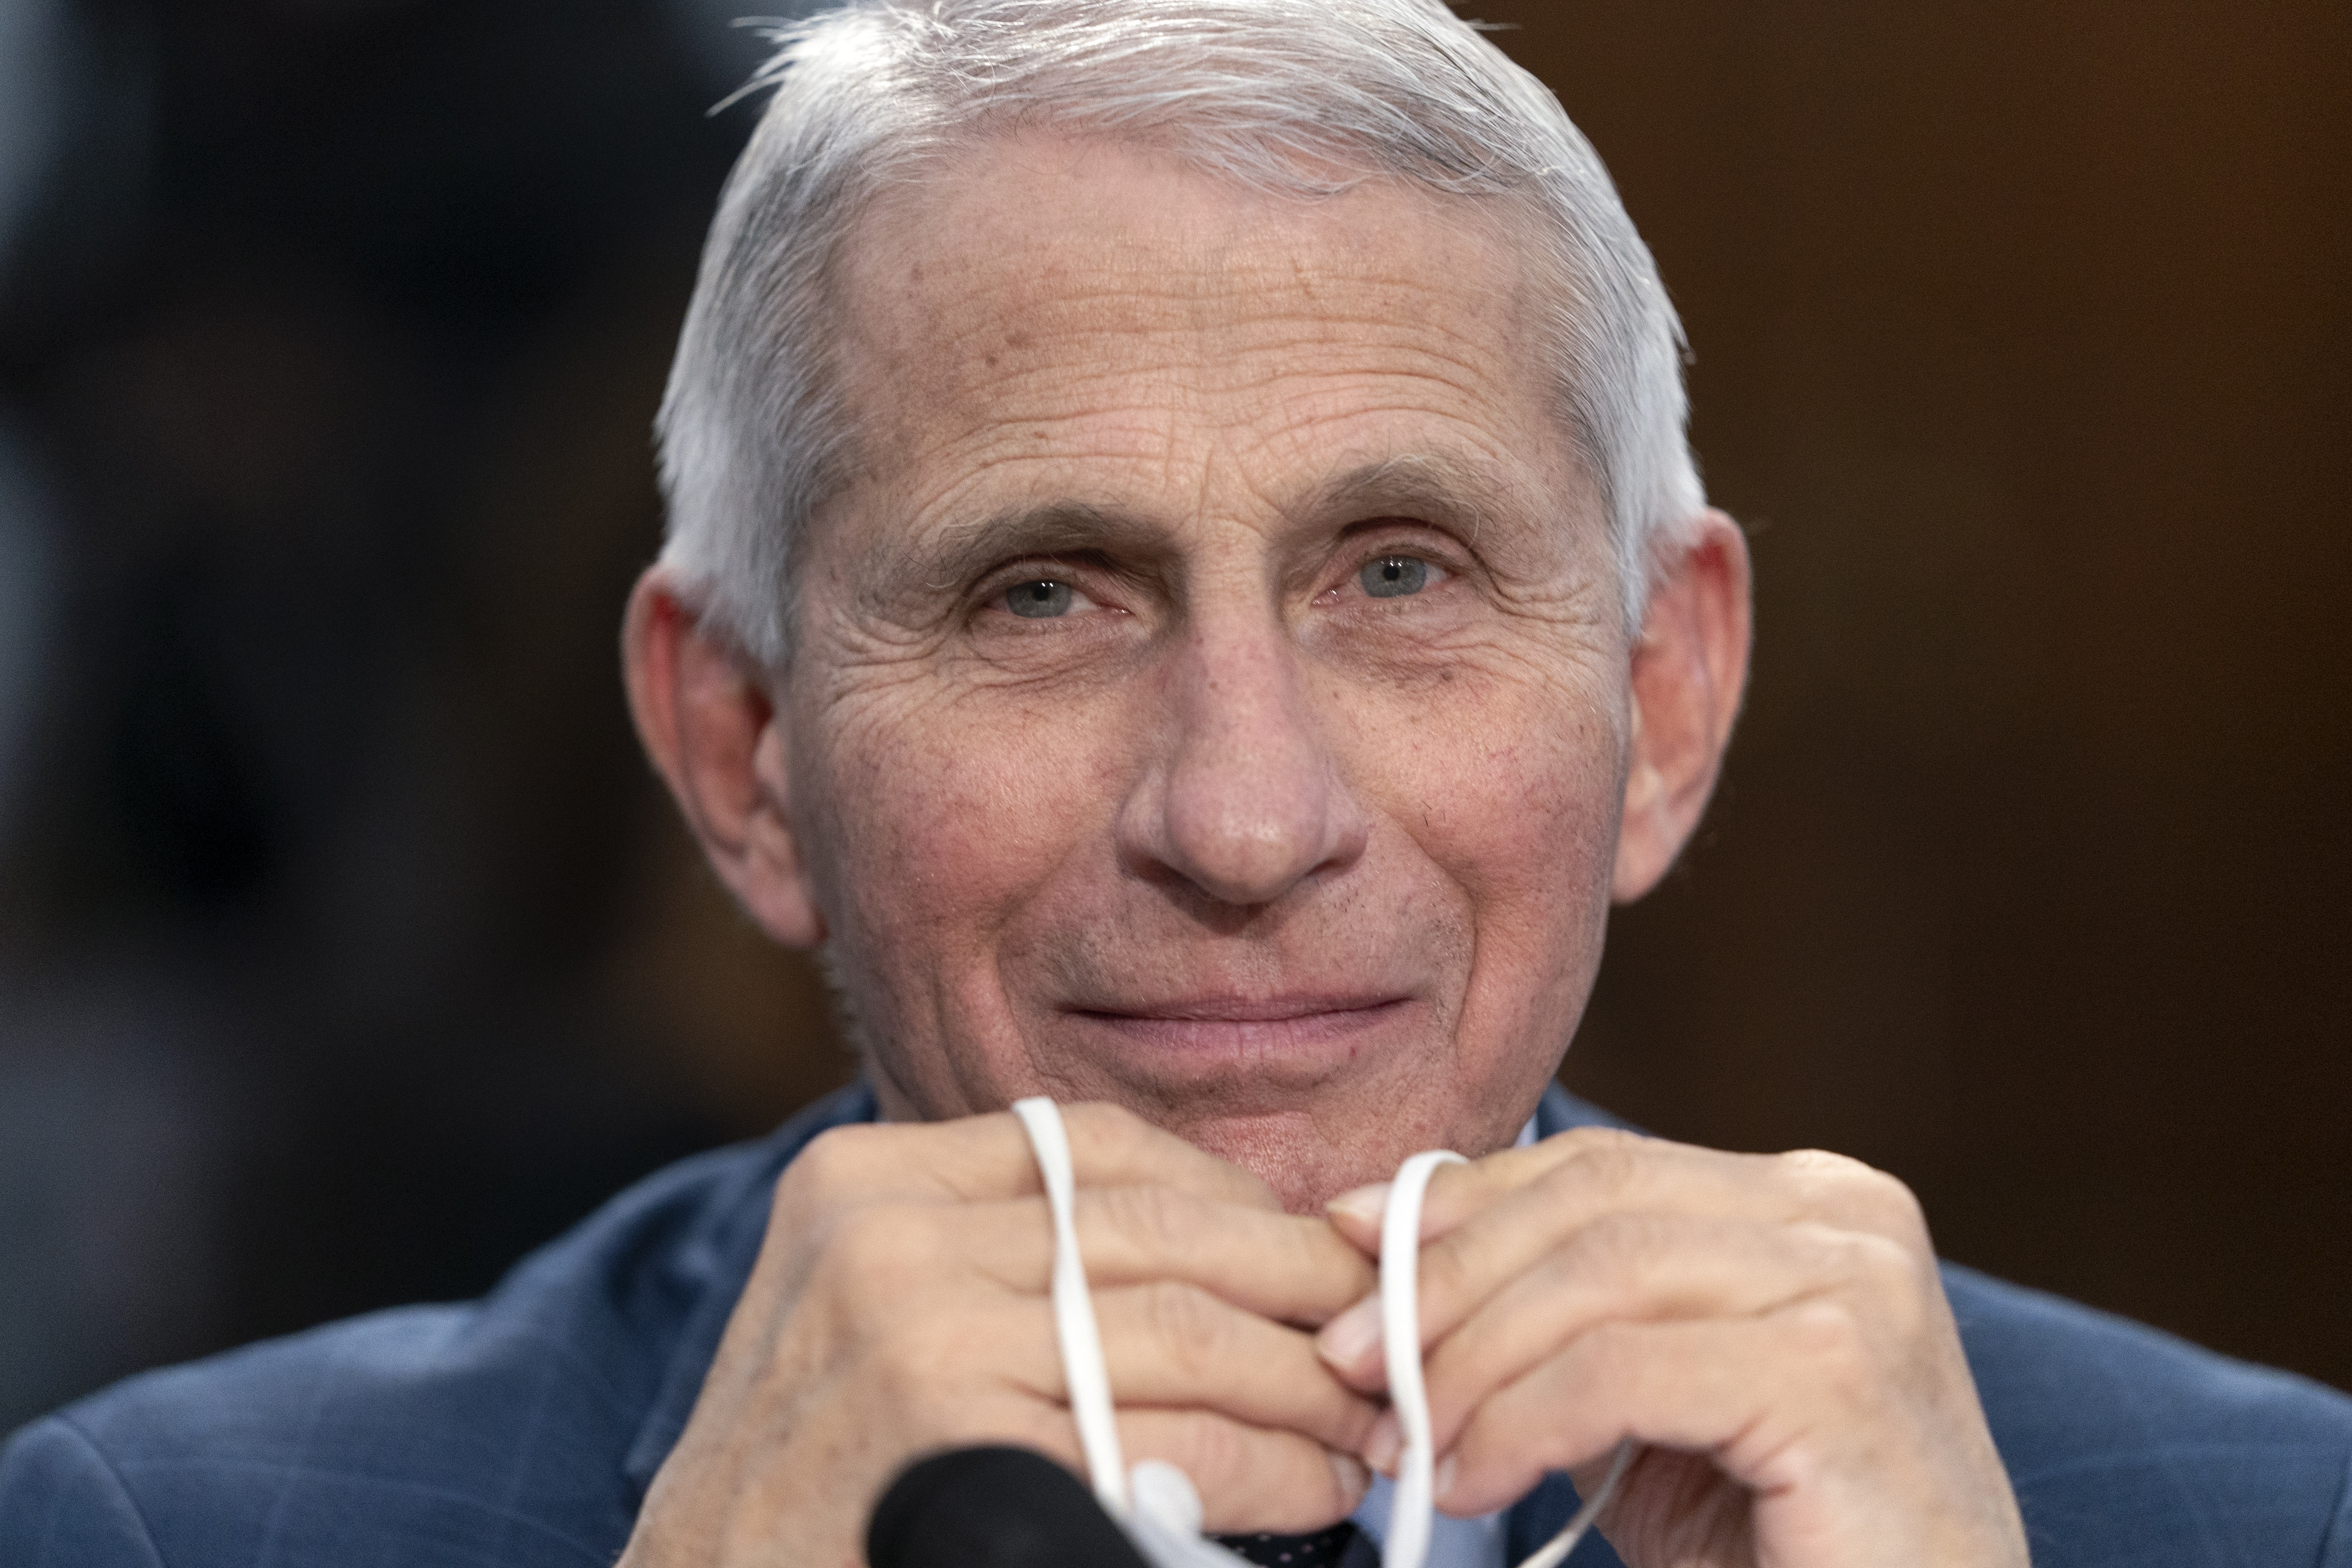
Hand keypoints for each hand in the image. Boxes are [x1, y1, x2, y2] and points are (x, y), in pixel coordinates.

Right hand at [619, 1103, 1379, 1567]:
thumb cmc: (824, 1476)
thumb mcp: (881, 1317)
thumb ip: (1017, 1262)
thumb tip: (1229, 1247)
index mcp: (868, 1180)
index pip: (1100, 1148)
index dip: (1233, 1197)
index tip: (1318, 1251)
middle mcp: (886, 1237)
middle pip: (1163, 1234)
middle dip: (1303, 1287)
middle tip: (1387, 1338)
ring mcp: (916, 1338)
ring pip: (1186, 1333)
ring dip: (1307, 1387)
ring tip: (1368, 1431)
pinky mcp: (962, 1444)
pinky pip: (1173, 1440)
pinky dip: (1270, 1469)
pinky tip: (1311, 1489)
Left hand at [1316, 1127, 2028, 1567]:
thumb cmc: (1779, 1543)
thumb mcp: (1653, 1401)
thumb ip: (1567, 1314)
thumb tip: (1386, 1234)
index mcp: (1808, 1201)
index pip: (1595, 1167)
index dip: (1461, 1203)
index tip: (1349, 1246)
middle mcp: (1845, 1219)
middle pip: (1588, 1203)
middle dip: (1443, 1277)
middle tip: (1350, 1360)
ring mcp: (1855, 1292)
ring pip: (1595, 1279)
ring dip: (1467, 1360)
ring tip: (1407, 1441)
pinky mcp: (1836, 1383)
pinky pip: (1621, 1373)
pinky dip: (1519, 1424)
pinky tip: (1475, 1481)